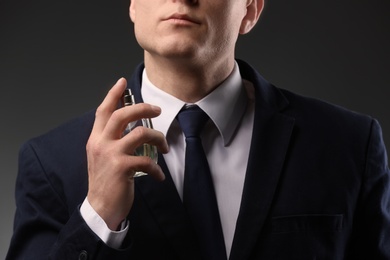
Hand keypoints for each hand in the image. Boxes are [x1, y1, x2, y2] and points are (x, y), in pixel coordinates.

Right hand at [86, 78, 168, 229]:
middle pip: (122, 115)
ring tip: (164, 148)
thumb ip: (111, 141)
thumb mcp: (101, 157)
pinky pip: (147, 161)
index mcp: (96, 139)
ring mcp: (111, 155)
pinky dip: (157, 169)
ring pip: (139, 133)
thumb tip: (131, 129)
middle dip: (143, 108)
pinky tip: (158, 175)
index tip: (122, 81)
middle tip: (158, 110)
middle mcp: (101, 143)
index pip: (103, 111)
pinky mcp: (121, 168)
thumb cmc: (105, 182)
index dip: (113, 94)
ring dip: (157, 138)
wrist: (99, 208)